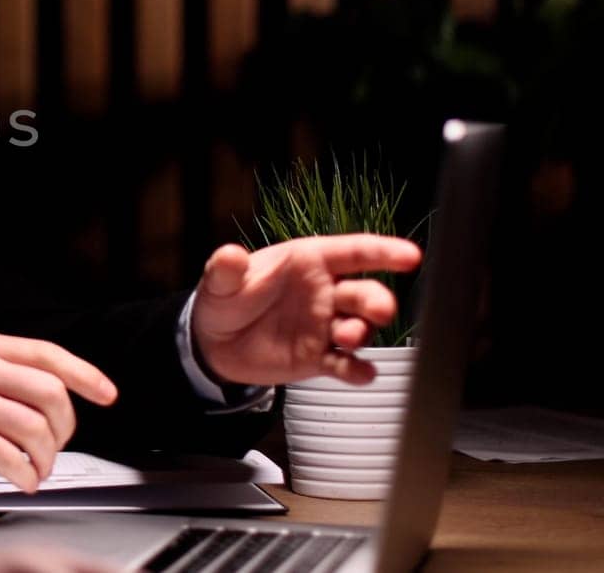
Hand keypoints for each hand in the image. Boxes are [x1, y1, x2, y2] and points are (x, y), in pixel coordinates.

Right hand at [0, 332, 116, 492]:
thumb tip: (45, 393)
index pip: (46, 353)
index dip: (85, 375)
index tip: (106, 394)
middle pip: (50, 392)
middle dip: (65, 427)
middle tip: (56, 445)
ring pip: (36, 427)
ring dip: (46, 457)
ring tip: (36, 468)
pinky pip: (11, 456)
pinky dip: (26, 475)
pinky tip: (22, 480)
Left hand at [192, 234, 422, 386]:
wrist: (214, 343)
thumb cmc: (225, 299)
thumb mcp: (219, 282)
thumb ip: (225, 269)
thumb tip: (229, 255)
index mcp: (308, 262)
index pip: (352, 252)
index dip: (383, 252)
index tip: (411, 257)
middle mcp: (326, 292)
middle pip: (365, 292)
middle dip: (377, 300)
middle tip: (378, 311)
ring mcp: (326, 326)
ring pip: (361, 327)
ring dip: (362, 333)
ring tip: (346, 339)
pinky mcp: (320, 358)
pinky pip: (347, 365)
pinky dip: (358, 370)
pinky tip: (361, 373)